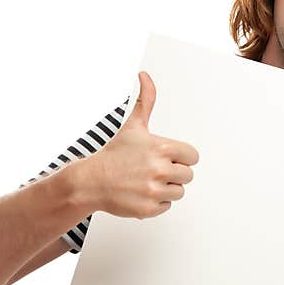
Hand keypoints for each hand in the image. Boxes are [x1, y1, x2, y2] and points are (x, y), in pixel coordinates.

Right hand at [86, 71, 199, 218]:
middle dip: (172, 173)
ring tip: (145, 181)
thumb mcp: (134, 126)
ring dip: (165, 188)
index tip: (164, 157)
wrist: (90, 181)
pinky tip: (140, 193)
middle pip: (187, 175)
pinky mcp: (148, 209)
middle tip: (151, 170)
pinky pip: (166, 206)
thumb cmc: (114, 154)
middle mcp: (160, 169)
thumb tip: (144, 75)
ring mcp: (154, 190)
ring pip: (178, 192)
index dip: (180, 157)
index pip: (193, 156)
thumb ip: (145, 100)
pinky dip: (155, 202)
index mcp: (162, 148)